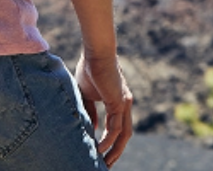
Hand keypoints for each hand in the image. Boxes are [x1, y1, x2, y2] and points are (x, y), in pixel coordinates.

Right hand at [75, 51, 133, 165]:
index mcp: (119, 101)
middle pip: (125, 135)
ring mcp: (125, 104)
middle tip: (106, 165)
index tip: (101, 154)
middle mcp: (125, 104)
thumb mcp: (87, 95)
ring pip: (123, 134)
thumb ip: (90, 111)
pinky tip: (98, 149)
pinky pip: (115, 128)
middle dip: (116, 151)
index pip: (118, 127)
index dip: (111, 142)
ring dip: (114, 150)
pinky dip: (108, 140)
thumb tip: (93, 128)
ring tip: (103, 163)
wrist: (95, 53)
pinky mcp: (119, 102)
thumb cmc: (89, 69)